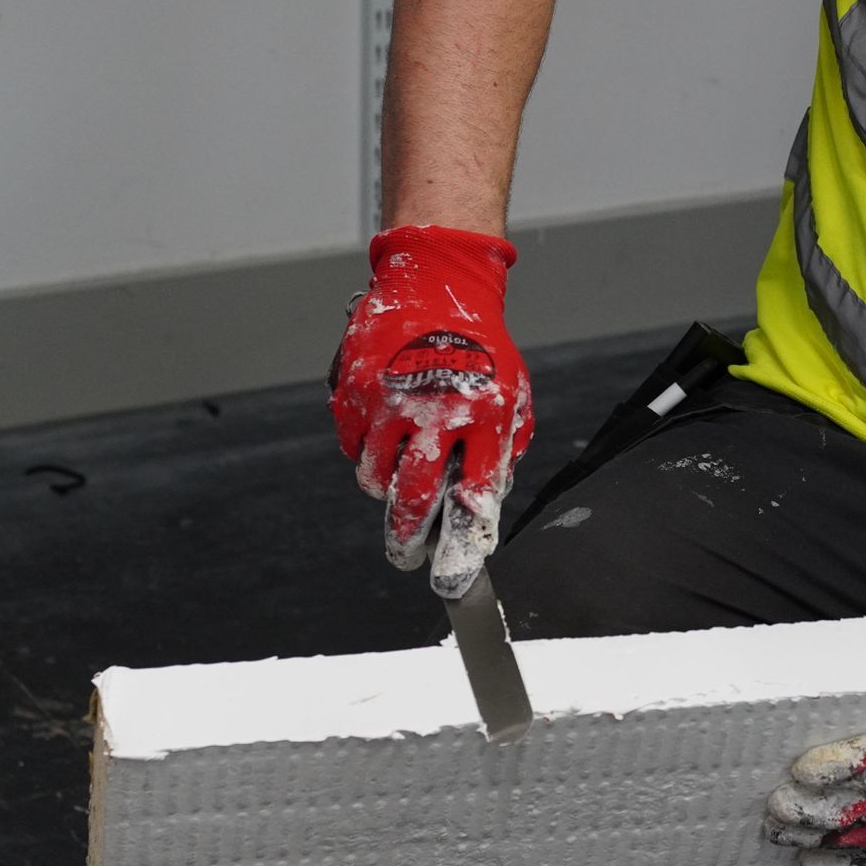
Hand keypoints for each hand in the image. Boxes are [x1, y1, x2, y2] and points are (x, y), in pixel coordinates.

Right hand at [328, 224, 533, 596]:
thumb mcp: (513, 394)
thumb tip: (482, 509)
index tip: (453, 580)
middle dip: (409, 542)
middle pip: (412, 501)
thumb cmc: (483, 346)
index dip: (462, 549)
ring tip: (400, 477)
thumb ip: (503, 452)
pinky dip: (365, 451)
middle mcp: (435, 412)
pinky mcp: (353, 390)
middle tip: (409, 558)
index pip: (473, 500)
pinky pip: (352, 446)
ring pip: (374, 479)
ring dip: (385, 491)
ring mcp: (388, 401)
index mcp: (485, 416)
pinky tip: (385, 432)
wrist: (436, 285)